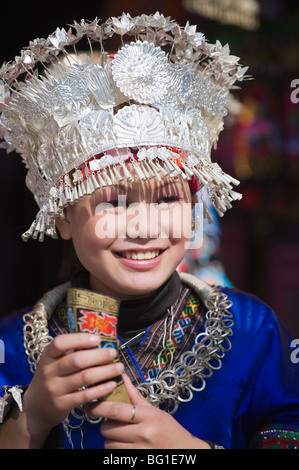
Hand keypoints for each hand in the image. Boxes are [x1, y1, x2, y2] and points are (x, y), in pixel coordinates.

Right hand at [23, 333, 123, 440]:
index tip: (97, 339)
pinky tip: (112, 384)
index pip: (60, 343)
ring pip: (84, 377)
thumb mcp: (55, 361)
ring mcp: (55, 389)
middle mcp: (49, 371)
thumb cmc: (53, 377)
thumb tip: (103, 341)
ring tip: (119, 368)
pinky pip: (86, 395)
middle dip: (99, 355)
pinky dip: (101, 389)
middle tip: (113, 353)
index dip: (80, 339)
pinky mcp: (63, 404)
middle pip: (77, 360)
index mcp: (48, 355)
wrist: (36, 406)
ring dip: (105, 371)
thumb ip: (73, 352)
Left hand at [83, 374, 209, 448]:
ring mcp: (139, 451)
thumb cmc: (168, 429)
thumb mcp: (153, 410)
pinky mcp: (134, 460)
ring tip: (122, 435)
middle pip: (108, 429)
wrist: (182, 451)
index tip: (88, 403)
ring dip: (110, 439)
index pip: (117, 410)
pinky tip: (125, 444)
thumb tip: (120, 376)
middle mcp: (143, 434)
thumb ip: (134, 395)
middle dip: (106, 425)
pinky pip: (114, 455)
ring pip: (108, 444)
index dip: (99, 406)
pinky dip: (115, 449)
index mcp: (148, 416)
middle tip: (114, 422)